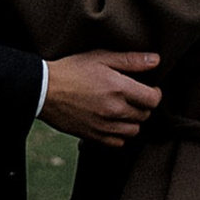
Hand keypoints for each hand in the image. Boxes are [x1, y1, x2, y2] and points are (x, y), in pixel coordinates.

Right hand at [43, 52, 161, 146]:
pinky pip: (118, 143)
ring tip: (123, 109)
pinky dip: (119, 134)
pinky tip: (112, 122)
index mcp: (118, 88)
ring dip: (133, 121)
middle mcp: (113, 109)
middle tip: (133, 96)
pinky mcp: (93, 136)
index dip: (154, 93)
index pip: (153, 99)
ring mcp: (103, 125)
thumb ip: (130, 60)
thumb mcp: (100, 57)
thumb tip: (156, 61)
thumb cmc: (71, 70)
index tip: (148, 88)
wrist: (43, 90)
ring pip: (134, 130)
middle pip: (145, 115)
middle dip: (143, 105)